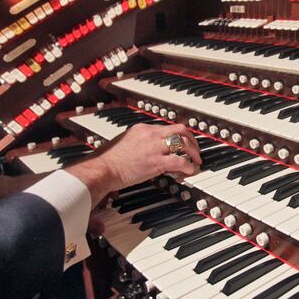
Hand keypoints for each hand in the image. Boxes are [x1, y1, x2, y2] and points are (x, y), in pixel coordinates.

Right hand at [67, 123, 200, 205]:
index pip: (168, 127)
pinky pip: (180, 161)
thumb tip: (150, 148)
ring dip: (194, 153)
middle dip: (192, 140)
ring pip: (184, 144)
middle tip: (196, 151)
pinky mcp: (156, 162)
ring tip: (196, 162)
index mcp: (143, 128)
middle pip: (180, 130)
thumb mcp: (125, 141)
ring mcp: (154, 148)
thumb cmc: (109, 160)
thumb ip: (140, 141)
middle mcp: (151, 134)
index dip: (179, 135)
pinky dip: (188, 166)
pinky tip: (189, 171)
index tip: (184, 142)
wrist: (102, 169)